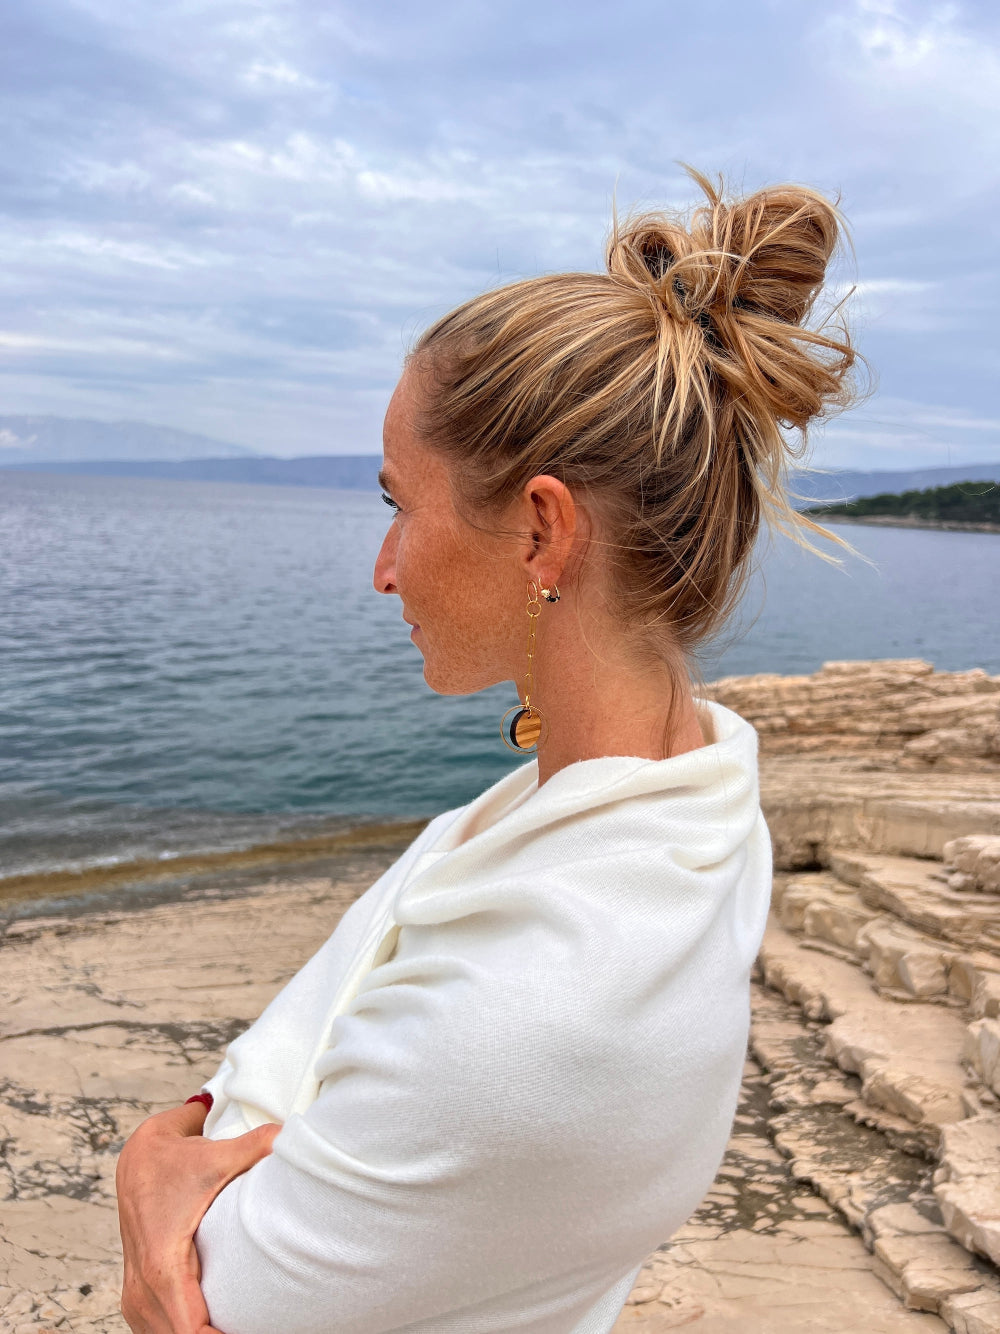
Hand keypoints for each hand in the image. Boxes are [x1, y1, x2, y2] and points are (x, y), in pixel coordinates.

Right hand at [117, 1097, 279, 1333]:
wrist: (134, 1161)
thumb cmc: (169, 1162)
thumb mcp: (212, 1154)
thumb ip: (255, 1147)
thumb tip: (289, 1136)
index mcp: (162, 1265)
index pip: (189, 1332)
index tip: (251, 1333)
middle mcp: (145, 1290)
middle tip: (265, 1326)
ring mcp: (138, 1297)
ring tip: (243, 1326)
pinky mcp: (141, 1297)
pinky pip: (163, 1331)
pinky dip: (188, 1332)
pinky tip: (216, 1327)